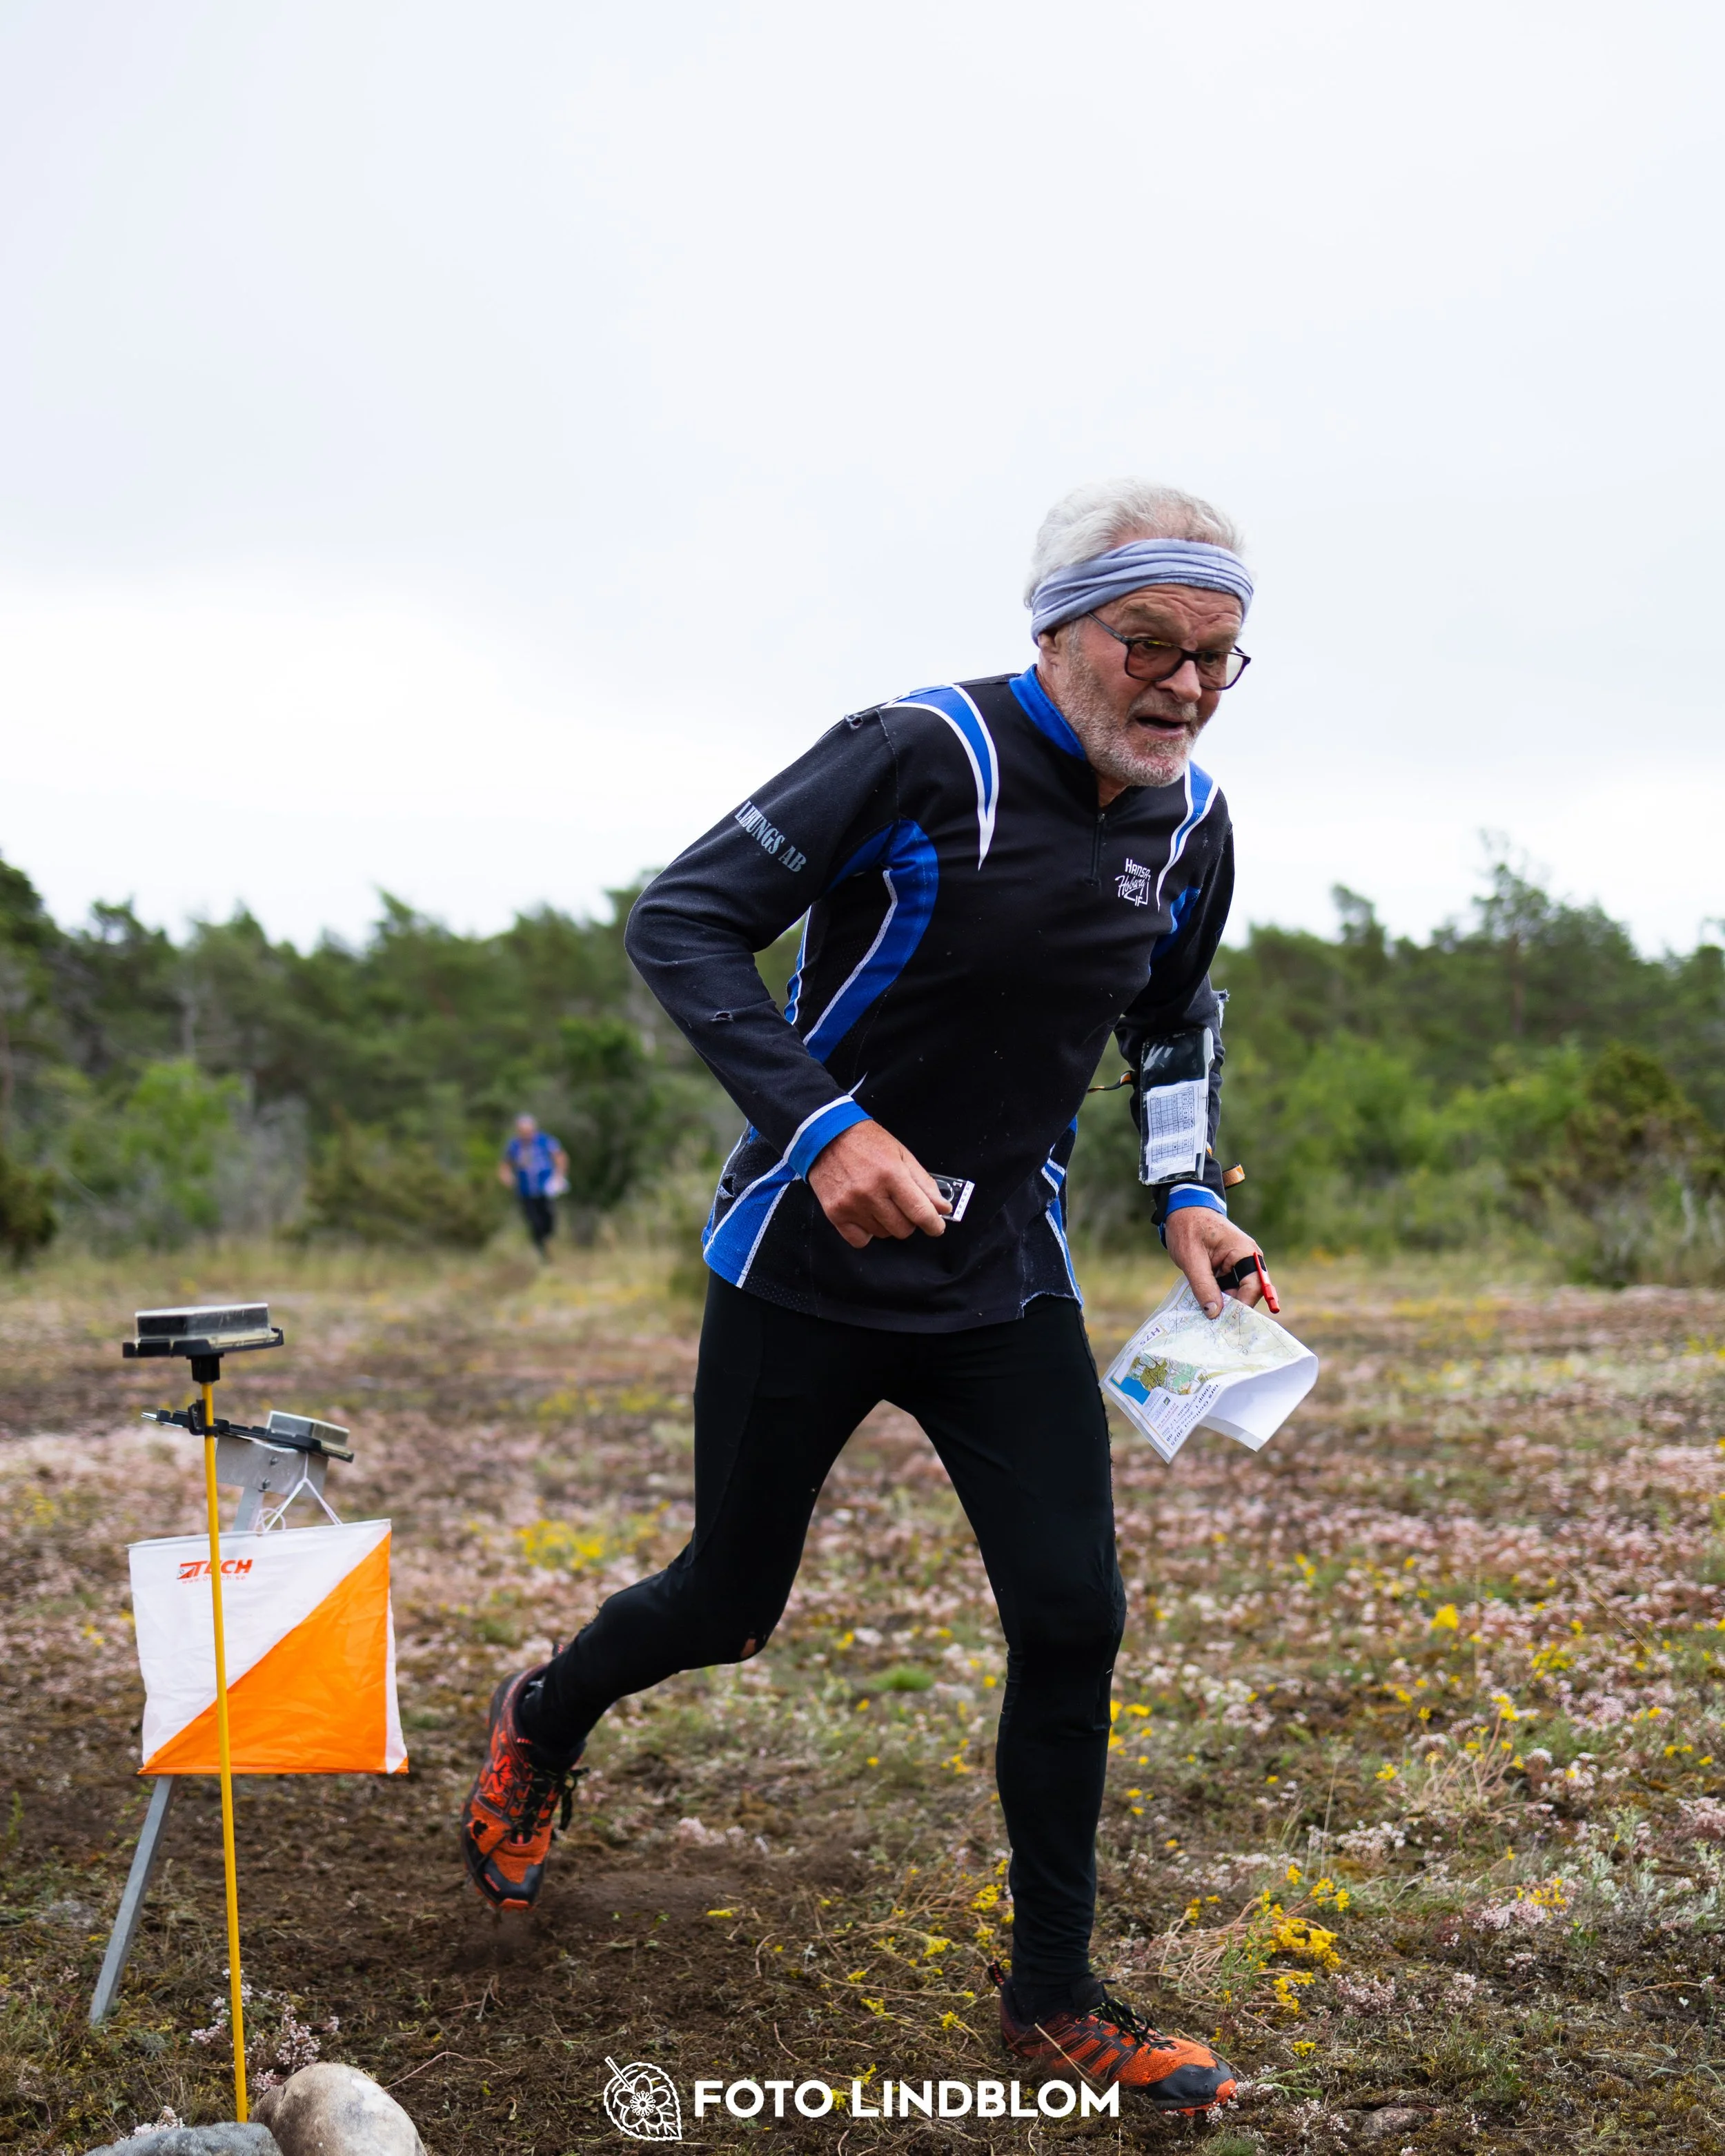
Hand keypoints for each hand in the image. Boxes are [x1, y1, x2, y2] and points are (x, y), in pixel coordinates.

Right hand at [807, 1119, 950, 1248]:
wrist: (827, 1135)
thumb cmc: (867, 1142)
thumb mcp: (901, 1154)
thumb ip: (924, 1183)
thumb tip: (942, 1207)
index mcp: (891, 1174)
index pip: (920, 1212)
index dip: (934, 1225)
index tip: (937, 1227)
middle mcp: (871, 1193)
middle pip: (902, 1229)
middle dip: (909, 1221)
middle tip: (902, 1206)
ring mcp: (851, 1205)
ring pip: (883, 1234)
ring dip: (887, 1224)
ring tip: (879, 1202)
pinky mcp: (835, 1213)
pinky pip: (860, 1240)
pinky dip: (867, 1232)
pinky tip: (866, 1215)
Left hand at [1165, 1206, 1277, 1318]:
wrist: (1183, 1211)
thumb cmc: (1187, 1228)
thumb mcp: (1191, 1259)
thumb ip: (1203, 1286)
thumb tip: (1214, 1313)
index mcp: (1244, 1251)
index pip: (1254, 1285)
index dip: (1242, 1305)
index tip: (1226, 1321)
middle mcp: (1248, 1258)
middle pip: (1249, 1292)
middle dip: (1232, 1308)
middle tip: (1214, 1324)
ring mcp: (1240, 1264)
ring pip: (1238, 1293)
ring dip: (1224, 1304)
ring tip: (1207, 1316)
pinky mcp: (1230, 1269)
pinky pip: (1229, 1288)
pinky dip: (1218, 1297)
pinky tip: (1205, 1306)